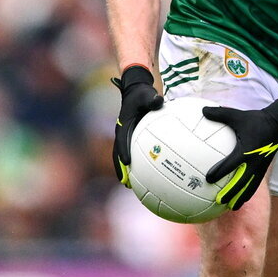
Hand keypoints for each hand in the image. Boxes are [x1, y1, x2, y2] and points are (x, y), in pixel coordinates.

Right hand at [112, 65, 162, 186]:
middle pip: (118, 153)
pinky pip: (130, 151)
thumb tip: (159, 101)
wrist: (136, 91)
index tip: (127, 162)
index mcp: (124, 123)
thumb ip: (152, 99)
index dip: (124, 151)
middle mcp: (121, 131)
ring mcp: (124, 135)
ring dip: (124, 170)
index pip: (122, 139)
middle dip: (120, 168)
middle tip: (125, 182)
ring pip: (121, 155)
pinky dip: (134, 163)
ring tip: (129, 185)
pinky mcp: (130, 137)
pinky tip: (143, 175)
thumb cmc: (142, 93)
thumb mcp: (147, 94)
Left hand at [203, 98, 277, 210]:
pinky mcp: (263, 168)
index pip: (231, 164)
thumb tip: (202, 110)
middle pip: (241, 182)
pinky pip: (255, 184)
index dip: (220, 172)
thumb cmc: (255, 119)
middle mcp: (253, 161)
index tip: (208, 179)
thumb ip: (219, 114)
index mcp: (246, 150)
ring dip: (241, 197)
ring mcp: (260, 167)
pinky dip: (248, 193)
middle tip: (219, 202)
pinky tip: (241, 200)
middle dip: (231, 193)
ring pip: (250, 187)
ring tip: (232, 208)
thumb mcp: (237, 115)